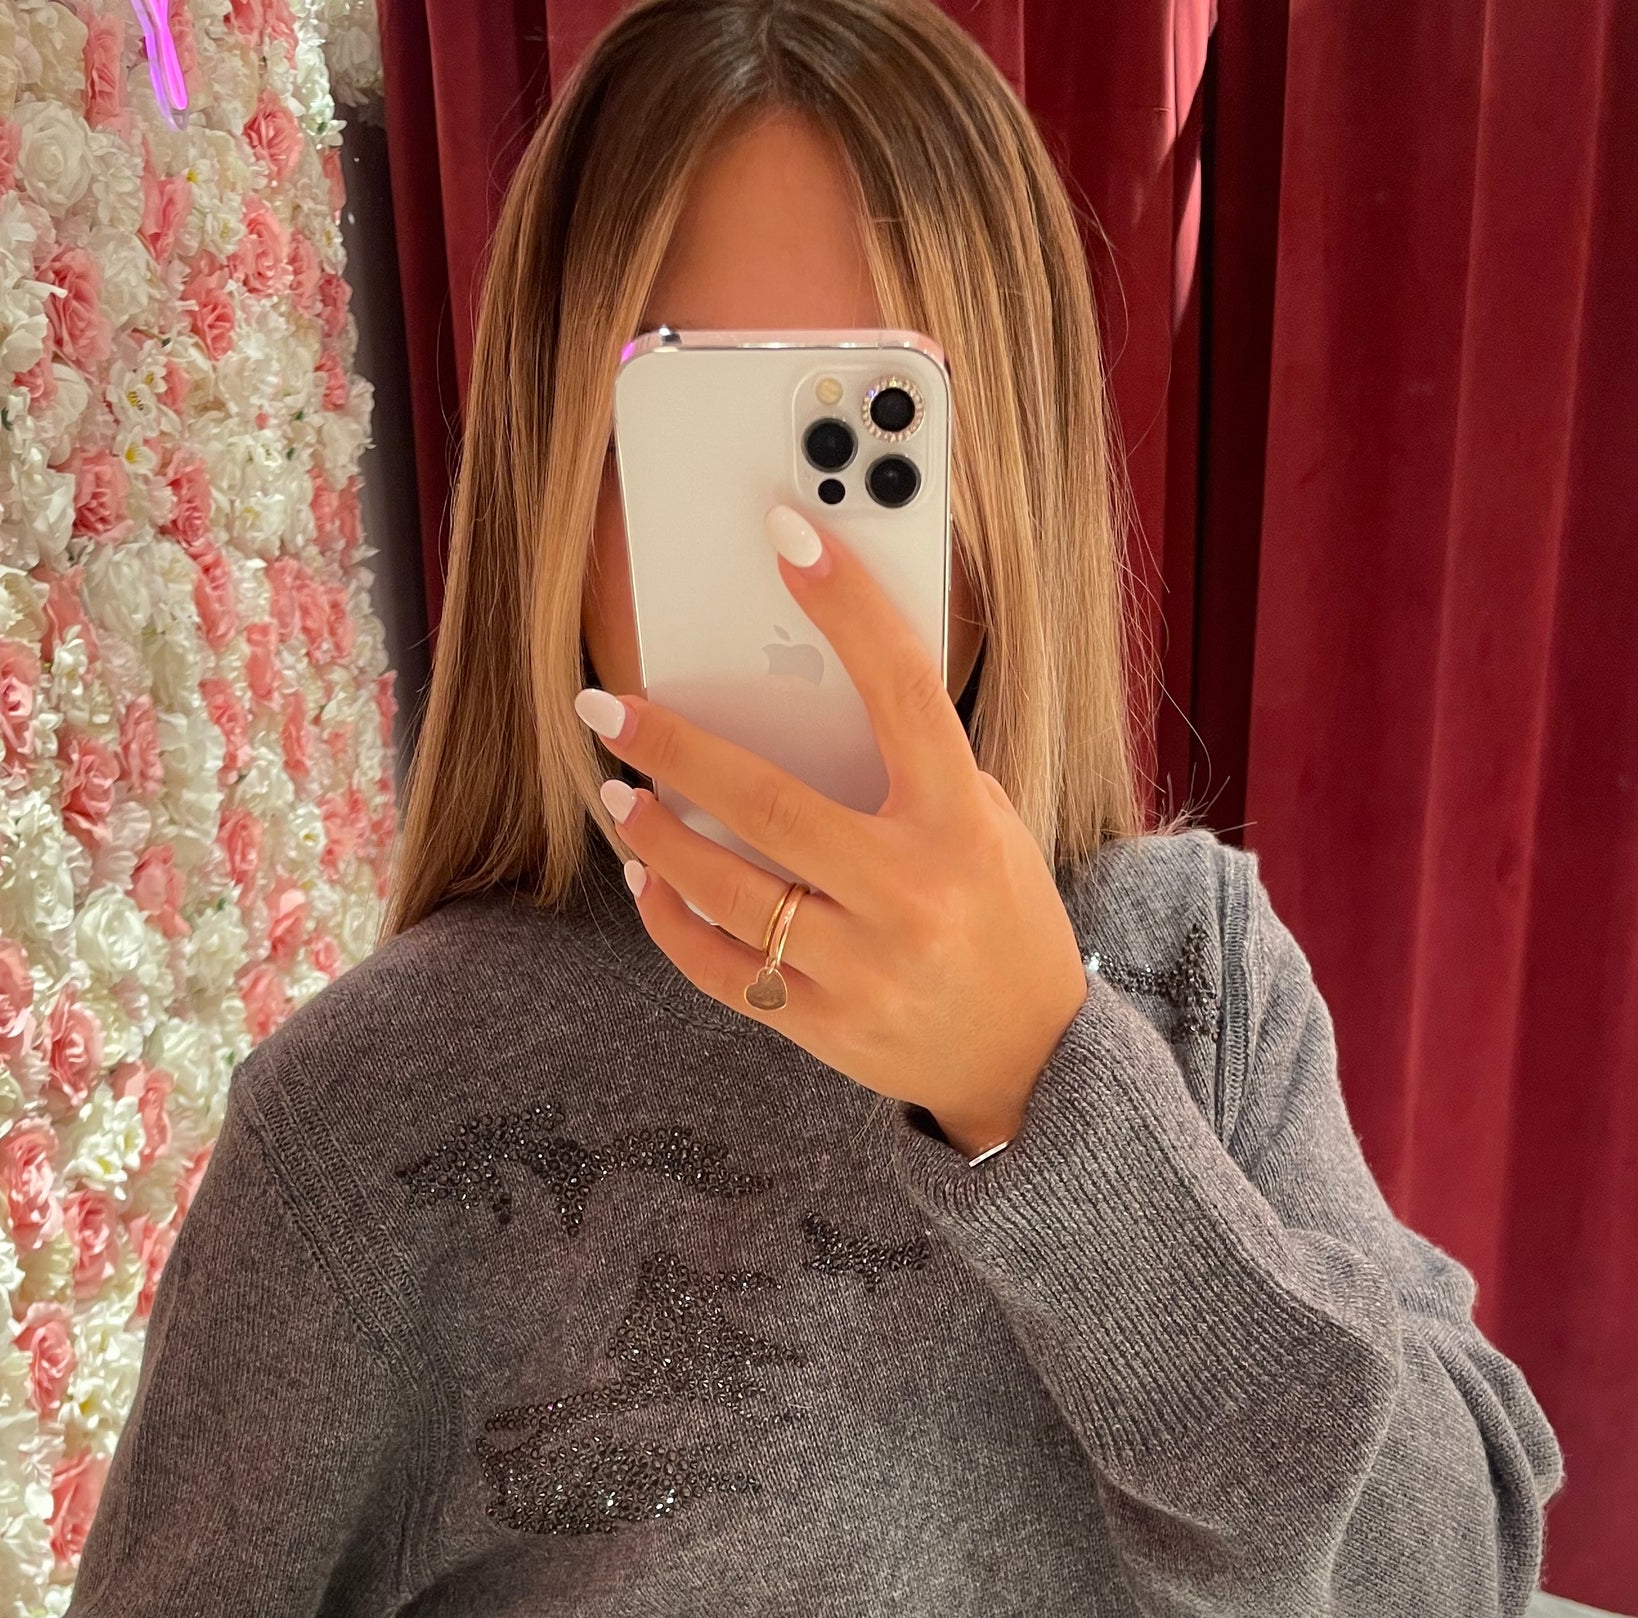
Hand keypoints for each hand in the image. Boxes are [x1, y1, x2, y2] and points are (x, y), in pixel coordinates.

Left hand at [576, 503, 1088, 1156]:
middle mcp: (912, 893)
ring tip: (619, 791)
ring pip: (729, 890)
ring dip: (657, 835)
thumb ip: (912, 772)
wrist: (1031, 1062)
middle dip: (674, 748)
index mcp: (960, 823)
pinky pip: (723, 969)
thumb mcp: (987, 828)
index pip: (901, 689)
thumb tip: (800, 695)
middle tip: (607, 706)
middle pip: (769, 803)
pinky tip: (648, 878)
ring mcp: (866, 968)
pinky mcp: (826, 1027)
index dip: (845, 605)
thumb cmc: (1000, 920)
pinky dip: (672, 919)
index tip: (786, 534)